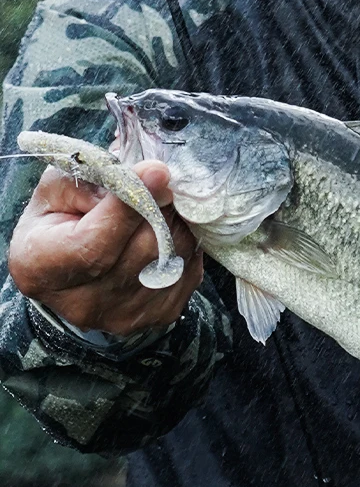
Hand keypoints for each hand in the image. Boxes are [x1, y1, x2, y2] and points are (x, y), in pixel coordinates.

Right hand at [9, 161, 202, 335]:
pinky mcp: (159, 315)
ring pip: (174, 257)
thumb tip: (153, 174)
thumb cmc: (60, 219)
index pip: (96, 242)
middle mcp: (83, 303)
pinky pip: (189, 271)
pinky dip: (186, 245)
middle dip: (161, 207)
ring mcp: (124, 316)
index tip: (157, 171)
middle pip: (145, 248)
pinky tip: (170, 232)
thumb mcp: (59, 188)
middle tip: (162, 183)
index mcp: (43, 267)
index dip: (130, 206)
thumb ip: (98, 177)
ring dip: (177, 224)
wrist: (70, 270)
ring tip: (163, 207)